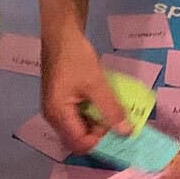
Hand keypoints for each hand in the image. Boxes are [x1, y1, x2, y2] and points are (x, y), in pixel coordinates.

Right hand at [42, 30, 121, 152]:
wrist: (61, 34)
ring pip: (79, 129)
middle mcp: (53, 117)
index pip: (80, 143)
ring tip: (115, 116)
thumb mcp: (97, 83)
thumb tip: (126, 132)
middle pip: (78, 139)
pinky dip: (92, 116)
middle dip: (100, 136)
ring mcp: (56, 110)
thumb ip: (111, 109)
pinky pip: (77, 118)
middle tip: (120, 124)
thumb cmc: (76, 57)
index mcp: (58, 115)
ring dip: (97, 126)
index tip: (120, 133)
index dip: (101, 143)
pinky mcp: (61, 102)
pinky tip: (105, 107)